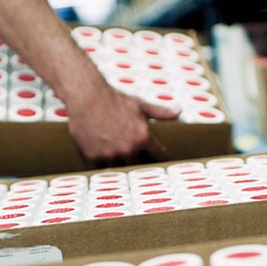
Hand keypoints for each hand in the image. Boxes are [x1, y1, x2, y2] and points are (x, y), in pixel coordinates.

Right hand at [66, 87, 181, 168]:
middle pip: (138, 166)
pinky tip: (104, 163)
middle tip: (139, 163)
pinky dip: (103, 166)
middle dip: (139, 164)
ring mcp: (110, 154)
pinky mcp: (94, 156)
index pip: (157, 155)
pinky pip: (101, 169)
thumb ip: (161, 112)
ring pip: (119, 169)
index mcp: (143, 137)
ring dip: (120, 166)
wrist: (87, 96)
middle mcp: (128, 149)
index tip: (159, 159)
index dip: (159, 157)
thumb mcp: (141, 104)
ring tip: (119, 164)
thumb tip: (179, 111)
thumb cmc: (114, 98)